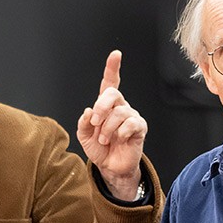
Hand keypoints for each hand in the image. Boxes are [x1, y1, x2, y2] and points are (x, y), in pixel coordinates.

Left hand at [77, 49, 146, 200]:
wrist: (110, 167)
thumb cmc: (99, 149)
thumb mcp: (84, 136)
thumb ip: (83, 122)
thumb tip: (89, 110)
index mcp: (106, 106)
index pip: (110, 82)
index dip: (113, 68)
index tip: (116, 55)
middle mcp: (120, 107)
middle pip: (113, 94)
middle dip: (101, 107)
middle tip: (95, 122)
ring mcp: (131, 117)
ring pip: (120, 112)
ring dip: (108, 128)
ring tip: (105, 139)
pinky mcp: (139, 128)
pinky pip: (131, 124)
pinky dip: (121, 133)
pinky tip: (119, 139)